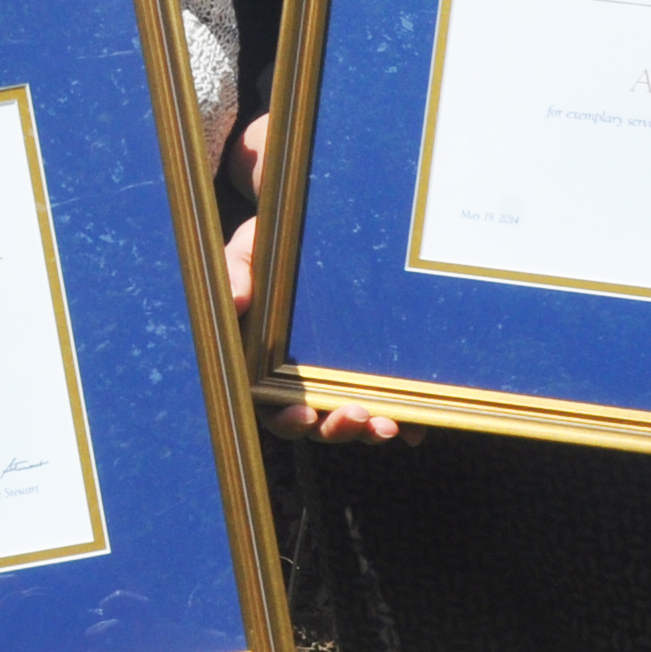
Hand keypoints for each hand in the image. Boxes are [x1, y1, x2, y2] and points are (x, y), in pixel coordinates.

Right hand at [225, 115, 418, 446]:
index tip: (303, 414)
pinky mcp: (371, 365)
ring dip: (370, 430)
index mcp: (263, 362)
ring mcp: (338, 375)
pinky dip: (405, 419)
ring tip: (389, 426)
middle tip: (356, 417)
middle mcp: (302, 378)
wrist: (306, 221)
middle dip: (336, 428)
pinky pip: (389, 400)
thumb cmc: (265, 245)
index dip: (286, 417)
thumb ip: (237, 279)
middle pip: (317, 422)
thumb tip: (232, 301)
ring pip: (354, 418)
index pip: (271, 405)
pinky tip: (419, 426)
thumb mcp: (244, 256)